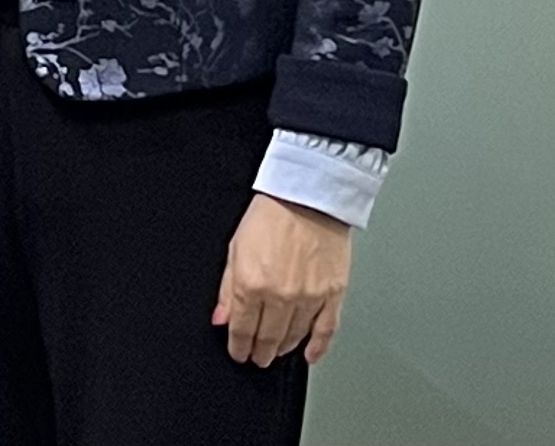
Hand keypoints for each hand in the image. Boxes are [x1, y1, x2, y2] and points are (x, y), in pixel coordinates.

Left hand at [215, 192, 353, 366]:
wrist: (307, 197)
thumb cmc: (270, 215)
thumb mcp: (235, 248)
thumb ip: (226, 288)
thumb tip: (221, 318)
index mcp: (252, 283)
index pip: (243, 329)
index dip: (238, 346)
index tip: (238, 353)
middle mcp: (281, 295)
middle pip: (268, 337)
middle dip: (259, 352)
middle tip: (256, 358)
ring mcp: (309, 297)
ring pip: (294, 337)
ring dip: (282, 349)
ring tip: (275, 353)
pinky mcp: (333, 295)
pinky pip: (326, 330)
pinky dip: (317, 347)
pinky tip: (309, 354)